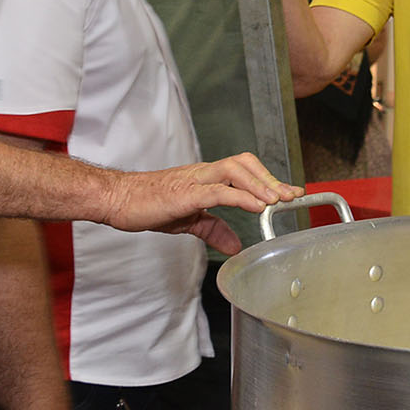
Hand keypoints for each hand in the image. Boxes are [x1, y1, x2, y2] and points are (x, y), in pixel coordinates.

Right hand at [104, 154, 300, 245]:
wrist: (118, 200)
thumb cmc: (149, 205)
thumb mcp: (189, 221)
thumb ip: (214, 230)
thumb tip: (236, 246)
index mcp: (206, 178)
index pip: (244, 170)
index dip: (268, 179)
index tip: (289, 192)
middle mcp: (204, 173)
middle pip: (244, 163)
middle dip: (270, 179)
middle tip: (291, 195)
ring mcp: (194, 180)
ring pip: (234, 170)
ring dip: (259, 184)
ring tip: (276, 201)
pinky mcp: (185, 193)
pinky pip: (218, 190)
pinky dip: (240, 197)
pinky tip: (254, 206)